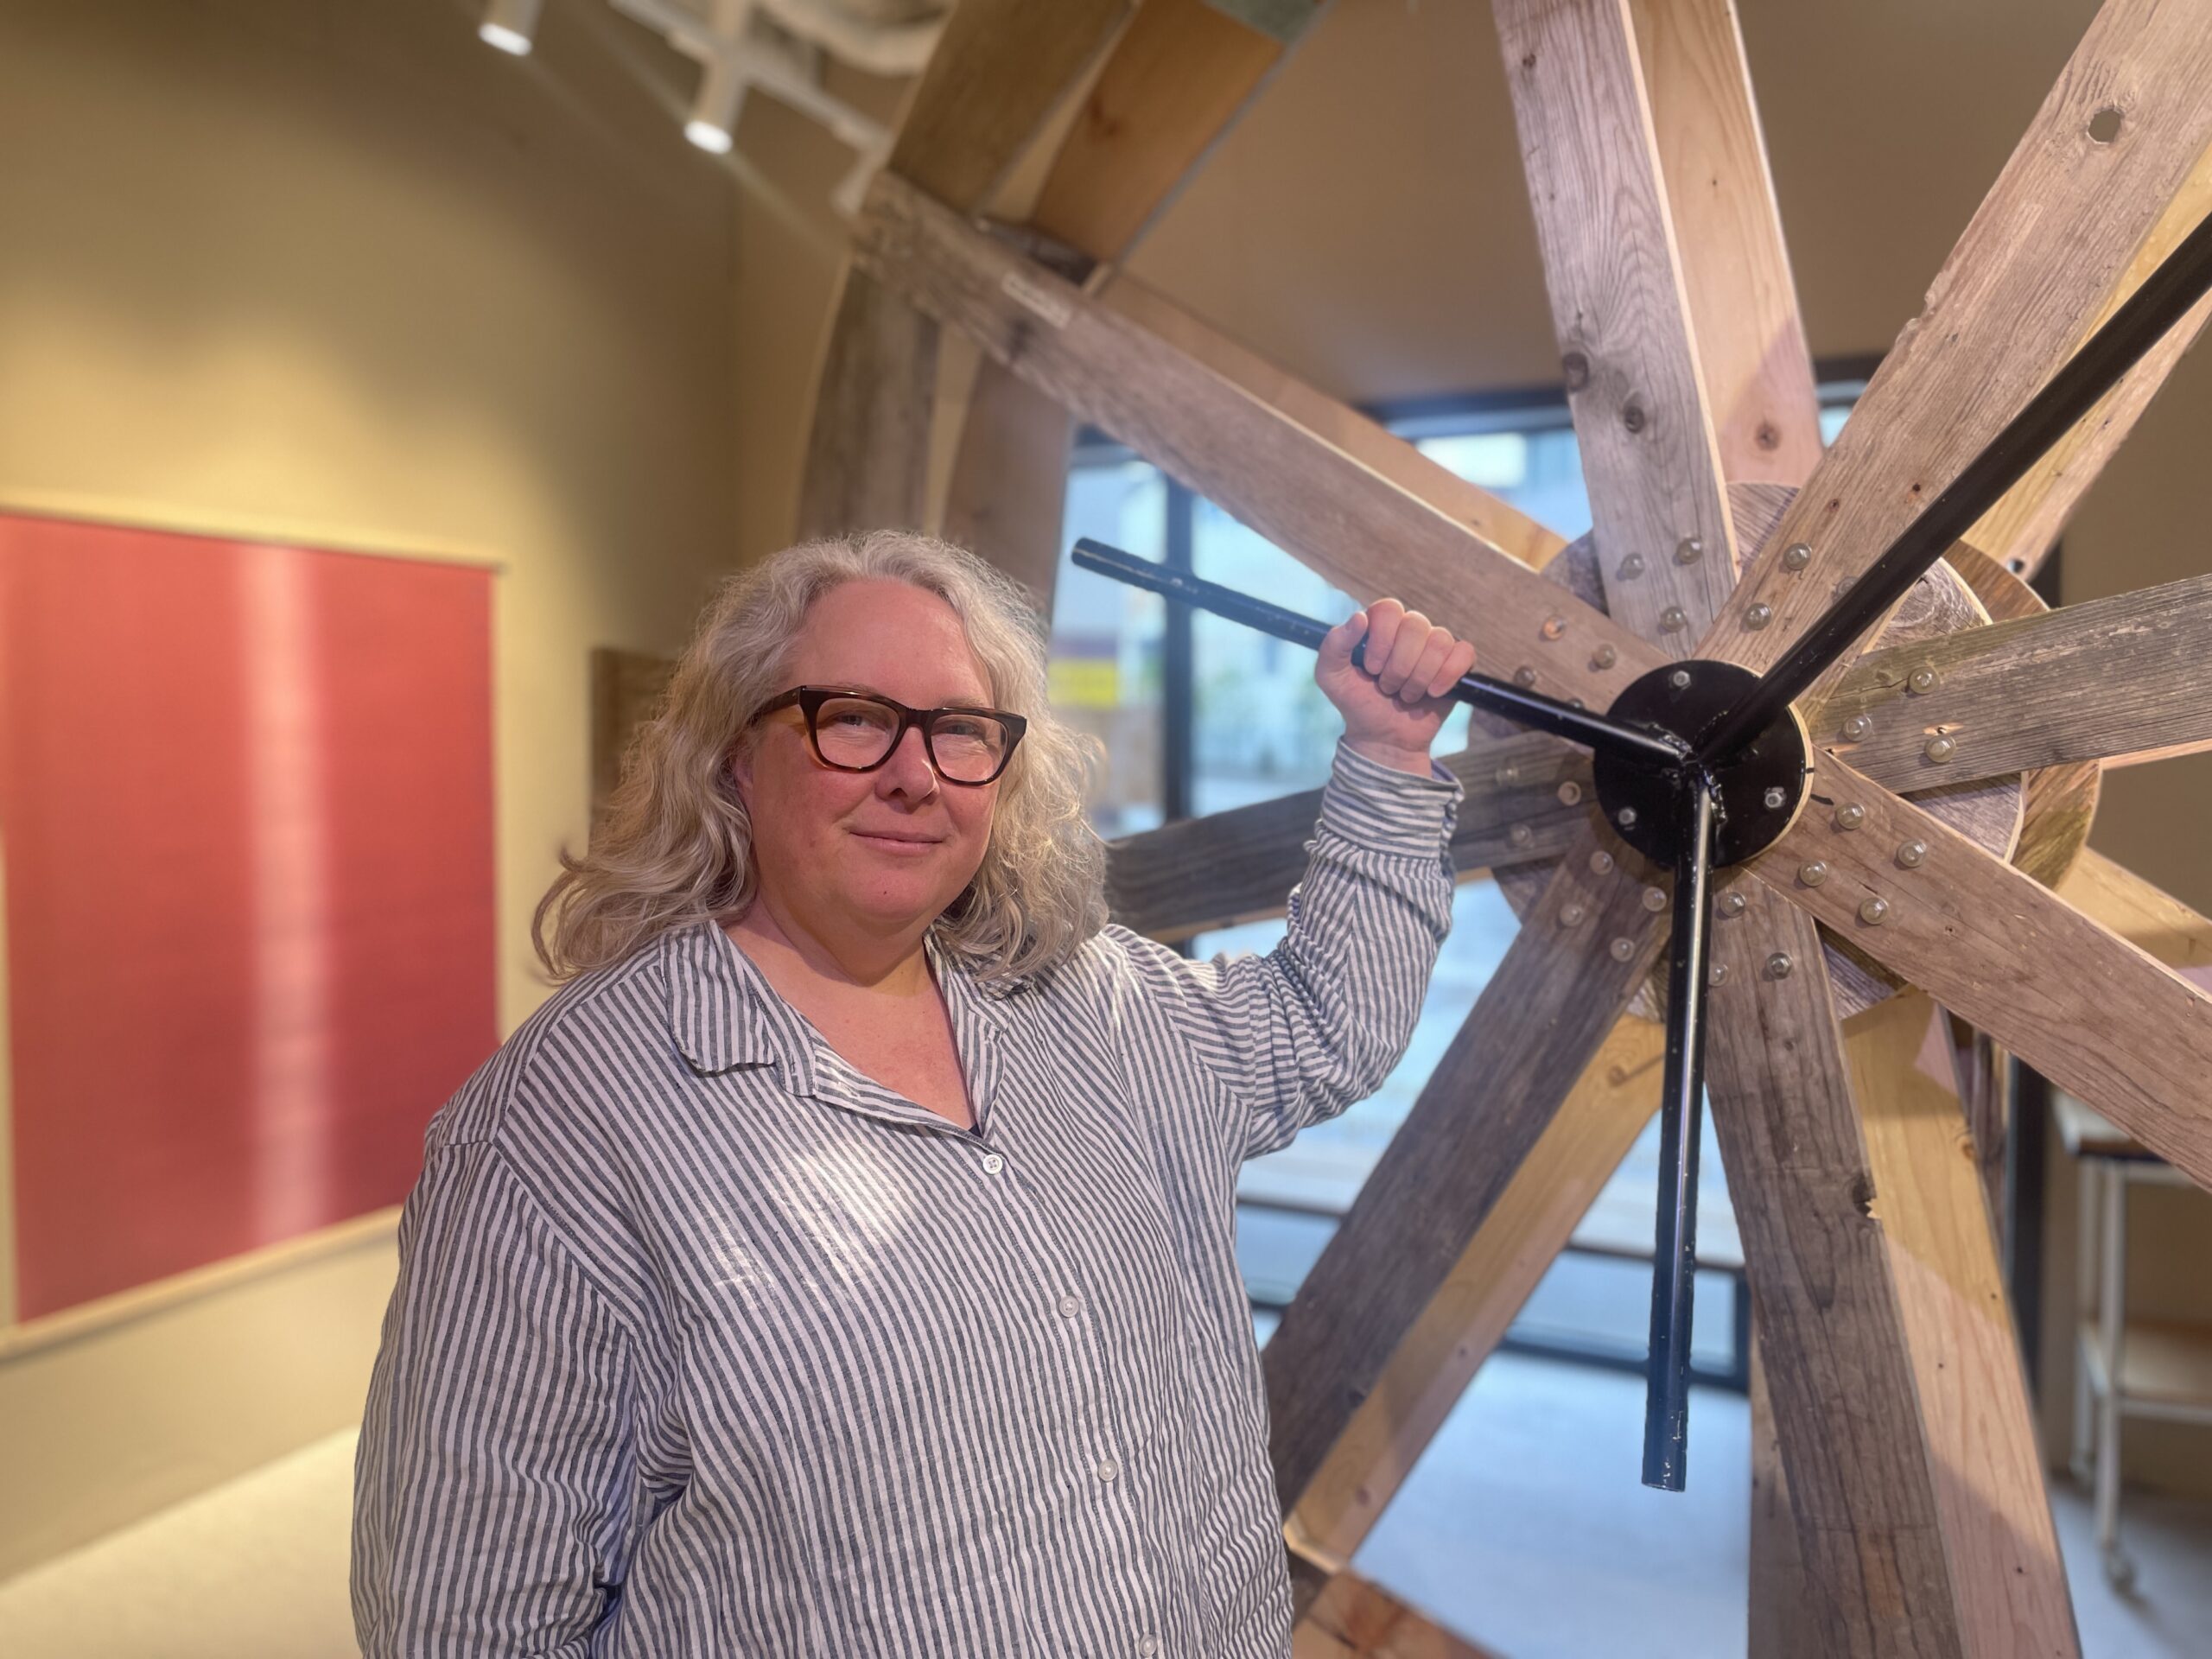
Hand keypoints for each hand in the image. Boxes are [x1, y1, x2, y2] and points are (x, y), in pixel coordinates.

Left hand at [1315, 599, 1478, 774]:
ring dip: (1419, 677)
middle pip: (1416, 625)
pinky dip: (1447, 676)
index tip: (1371, 669)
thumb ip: (1334, 646)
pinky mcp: (1456, 664)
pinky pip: (1464, 653)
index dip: (1382, 639)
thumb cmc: (1357, 704)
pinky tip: (1433, 693)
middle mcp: (1409, 630)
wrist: (1383, 738)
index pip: (1389, 609)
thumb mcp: (1330, 677)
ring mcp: (1435, 646)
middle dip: (1399, 665)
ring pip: (1439, 641)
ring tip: (1406, 695)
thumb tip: (1360, 617)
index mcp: (1381, 625)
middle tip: (1387, 687)